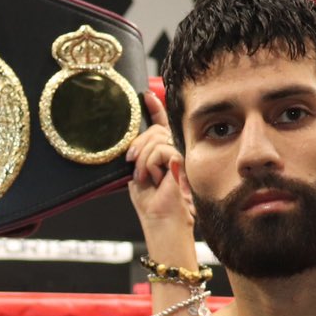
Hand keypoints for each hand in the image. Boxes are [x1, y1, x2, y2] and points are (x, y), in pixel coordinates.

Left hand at [125, 92, 192, 239]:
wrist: (160, 219)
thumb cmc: (150, 201)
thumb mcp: (138, 171)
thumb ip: (140, 153)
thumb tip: (134, 138)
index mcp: (162, 151)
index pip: (160, 124)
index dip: (154, 108)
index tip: (145, 96)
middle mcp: (173, 150)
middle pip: (155, 129)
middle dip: (138, 145)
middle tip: (133, 164)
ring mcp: (179, 153)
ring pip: (156, 138)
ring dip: (142, 160)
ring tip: (145, 178)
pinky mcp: (182, 159)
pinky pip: (160, 150)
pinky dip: (150, 165)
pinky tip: (154, 178)